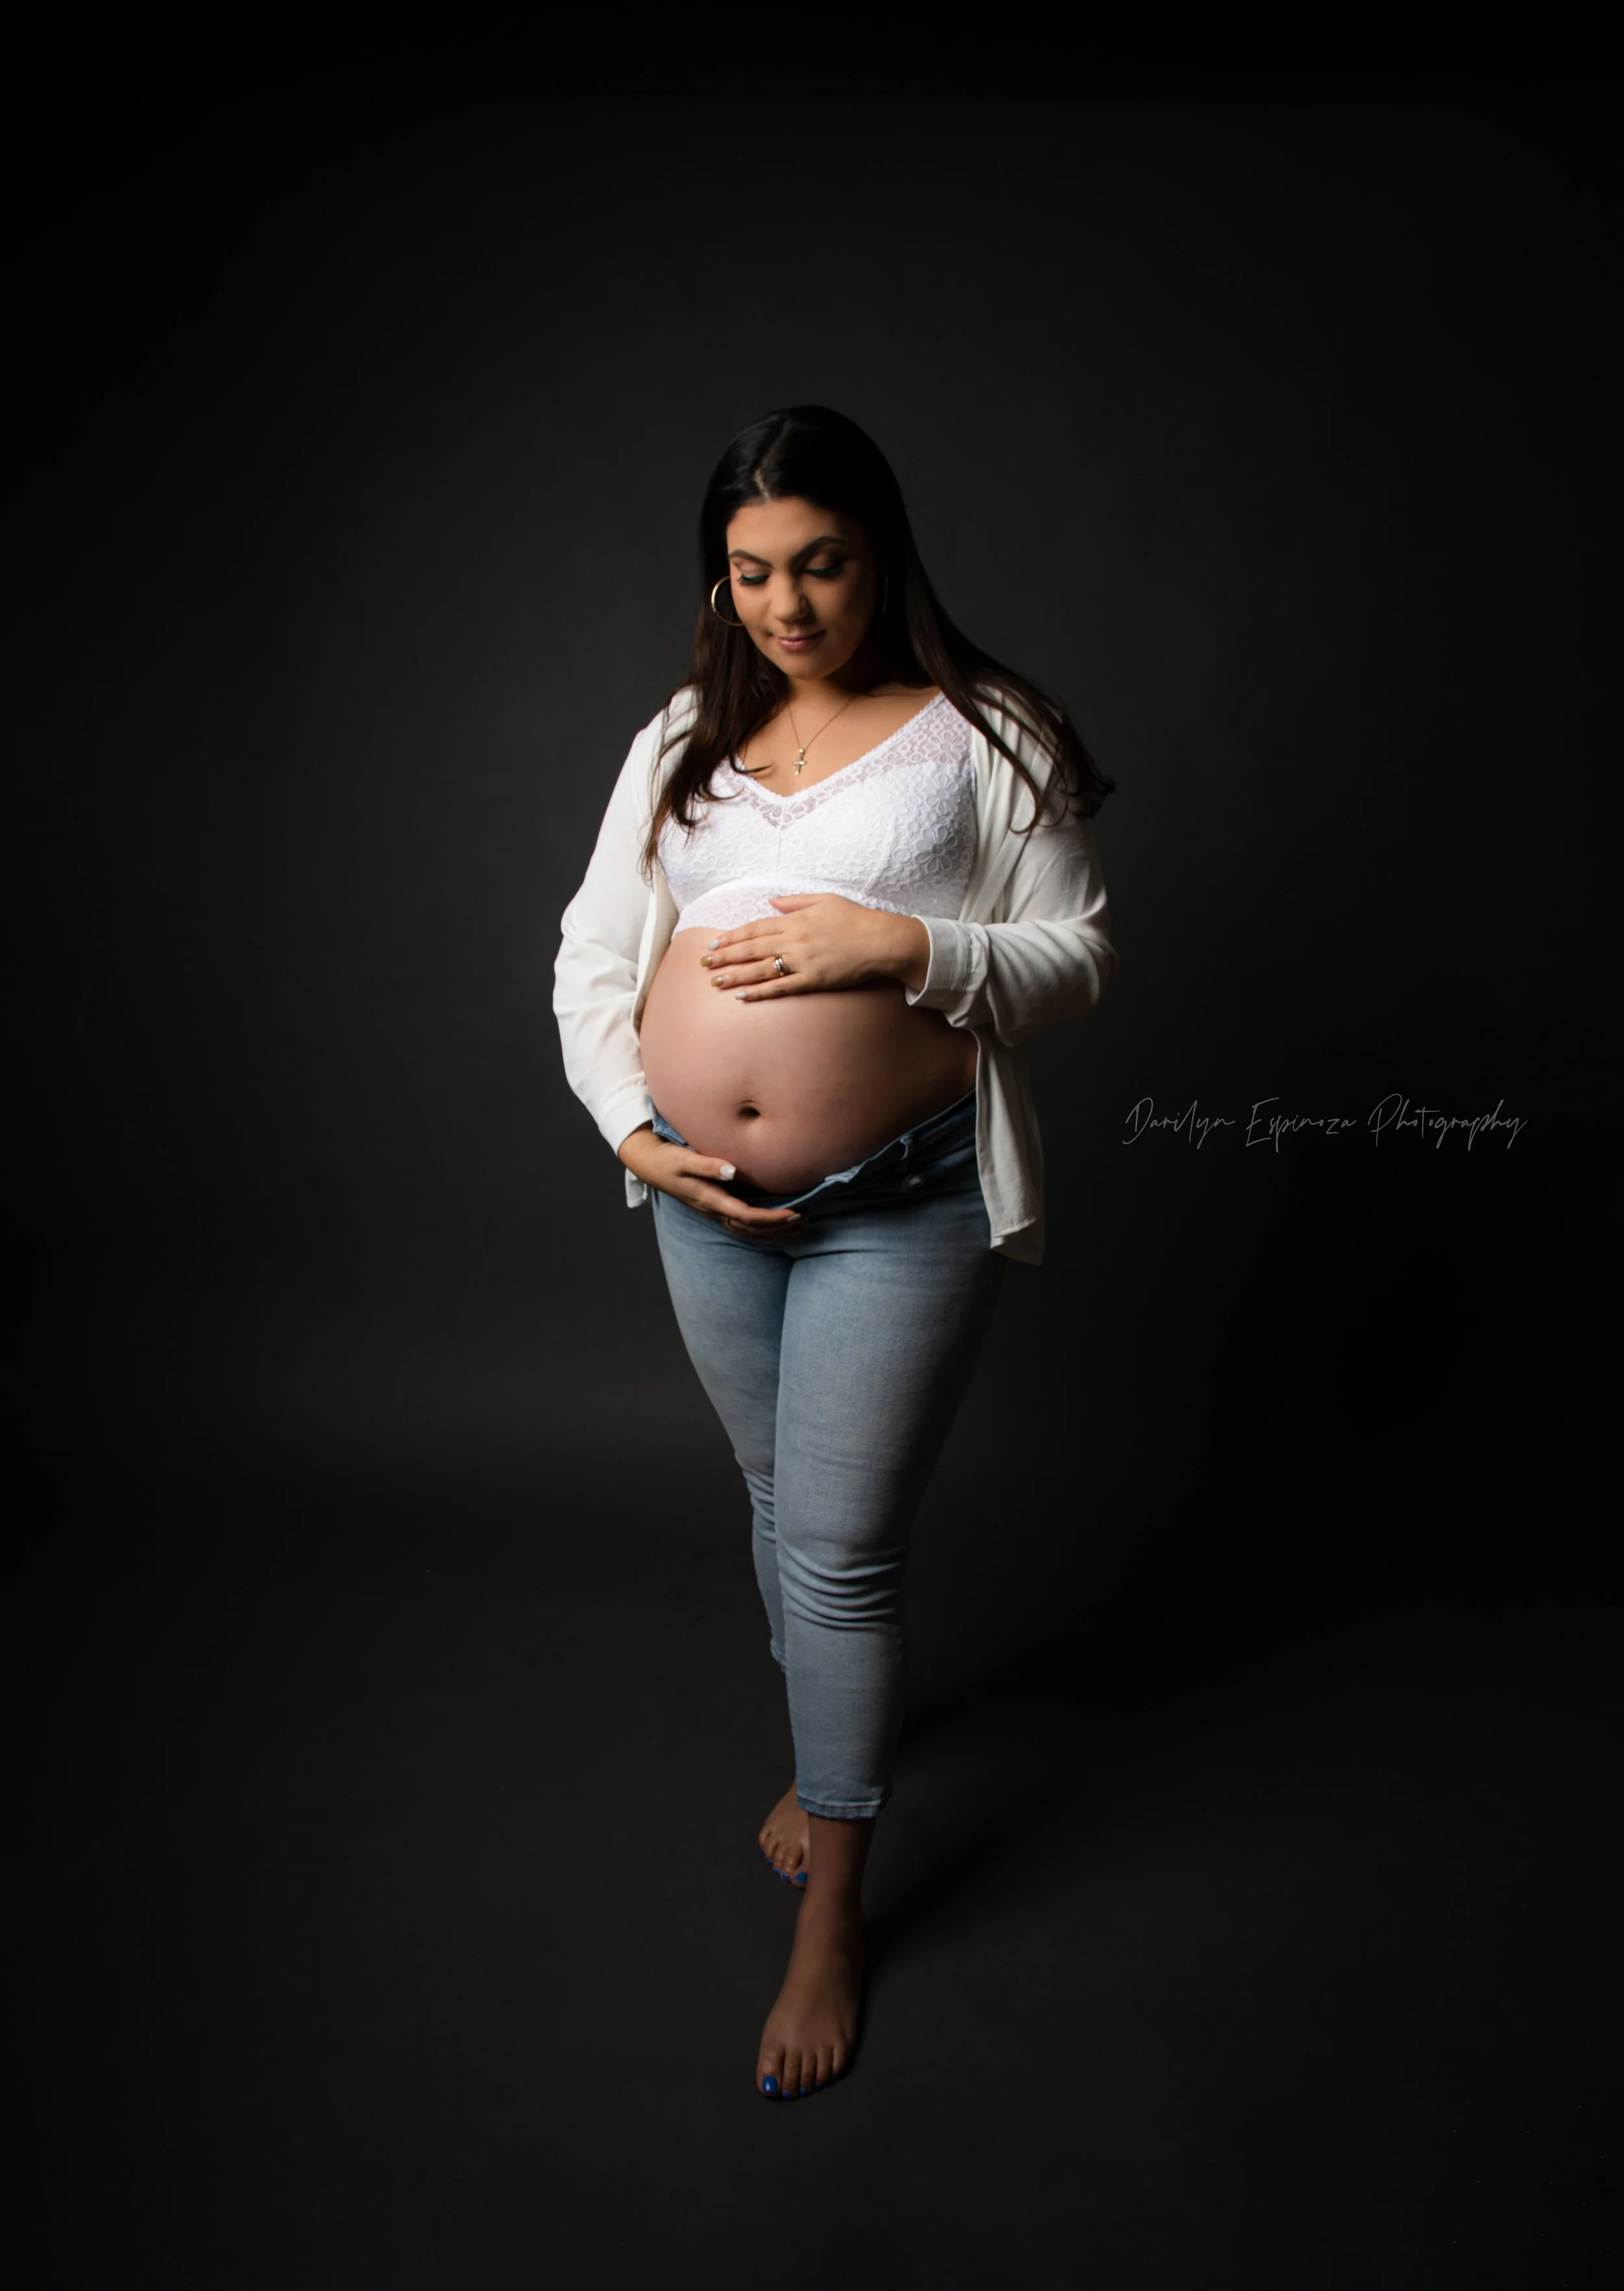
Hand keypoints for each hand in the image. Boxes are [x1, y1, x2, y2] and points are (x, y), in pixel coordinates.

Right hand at [617, 1124, 802, 1235]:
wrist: (650, 1165)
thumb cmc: (668, 1159)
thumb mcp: (685, 1159)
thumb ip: (708, 1165)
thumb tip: (732, 1171)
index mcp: (710, 1199)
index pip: (747, 1215)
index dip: (772, 1218)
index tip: (794, 1214)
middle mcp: (714, 1209)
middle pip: (751, 1227)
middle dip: (778, 1226)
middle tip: (805, 1219)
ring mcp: (713, 1210)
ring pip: (746, 1229)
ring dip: (772, 1230)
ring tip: (797, 1226)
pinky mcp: (713, 1207)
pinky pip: (739, 1225)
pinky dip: (758, 1230)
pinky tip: (772, 1231)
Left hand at [698, 895, 929, 998]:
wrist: (881, 941)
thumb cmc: (856, 919)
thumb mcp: (824, 899)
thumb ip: (794, 901)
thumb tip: (771, 901)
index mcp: (795, 920)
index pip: (755, 928)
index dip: (732, 936)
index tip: (714, 942)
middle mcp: (794, 940)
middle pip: (751, 948)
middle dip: (725, 956)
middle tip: (703, 963)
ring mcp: (803, 961)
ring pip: (760, 969)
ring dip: (735, 975)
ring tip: (714, 981)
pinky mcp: (813, 980)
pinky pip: (781, 987)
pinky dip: (760, 992)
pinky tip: (742, 996)